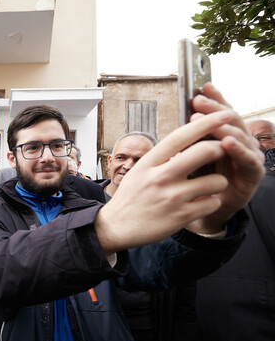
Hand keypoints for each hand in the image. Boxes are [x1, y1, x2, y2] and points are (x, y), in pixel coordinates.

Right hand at [96, 109, 260, 252]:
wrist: (116, 227)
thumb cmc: (131, 196)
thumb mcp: (140, 170)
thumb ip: (162, 156)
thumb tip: (187, 137)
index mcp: (150, 162)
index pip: (182, 136)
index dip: (206, 122)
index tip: (223, 114)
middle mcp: (161, 177)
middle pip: (206, 151)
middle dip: (222, 149)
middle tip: (222, 153)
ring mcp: (172, 197)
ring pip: (216, 181)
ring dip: (219, 182)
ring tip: (209, 186)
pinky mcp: (181, 216)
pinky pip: (213, 203)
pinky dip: (212, 202)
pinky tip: (201, 203)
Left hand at [186, 83, 264, 232]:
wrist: (202, 210)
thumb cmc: (196, 180)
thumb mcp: (190, 153)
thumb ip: (190, 135)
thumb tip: (183, 112)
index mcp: (227, 134)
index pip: (222, 112)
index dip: (215, 99)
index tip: (202, 87)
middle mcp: (241, 141)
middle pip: (230, 120)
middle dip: (214, 109)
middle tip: (197, 101)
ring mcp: (250, 156)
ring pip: (238, 135)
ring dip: (221, 126)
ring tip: (204, 120)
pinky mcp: (253, 173)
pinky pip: (247, 159)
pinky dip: (238, 149)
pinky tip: (227, 142)